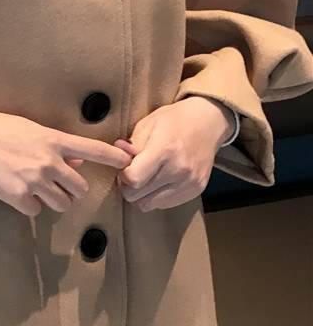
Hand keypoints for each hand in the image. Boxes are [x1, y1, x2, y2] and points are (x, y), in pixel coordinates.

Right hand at [0, 105, 132, 215]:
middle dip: (71, 188)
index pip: (93, 149)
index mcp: (52, 139)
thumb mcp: (28, 129)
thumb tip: (75, 161)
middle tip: (56, 184)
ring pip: (61, 203)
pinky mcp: (16, 196)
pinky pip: (36, 210)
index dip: (113, 159)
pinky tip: (15, 192)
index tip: (127, 164)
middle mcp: (48, 161)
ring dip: (53, 199)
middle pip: (80, 188)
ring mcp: (33, 180)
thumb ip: (54, 146)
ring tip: (35, 188)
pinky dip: (29, 205)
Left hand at [112, 95, 233, 212]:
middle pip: (138, 196)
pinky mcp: (196, 190)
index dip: (123, 175)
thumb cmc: (174, 120)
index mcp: (164, 150)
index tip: (125, 167)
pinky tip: (159, 181)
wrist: (207, 123)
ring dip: (142, 194)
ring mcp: (189, 182)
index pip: (134, 179)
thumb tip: (117, 155)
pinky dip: (156, 197)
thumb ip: (131, 144)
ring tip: (146, 177)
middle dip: (129, 186)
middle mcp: (178, 170)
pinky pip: (165, 205)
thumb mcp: (148, 124)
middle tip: (132, 173)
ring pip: (149, 204)